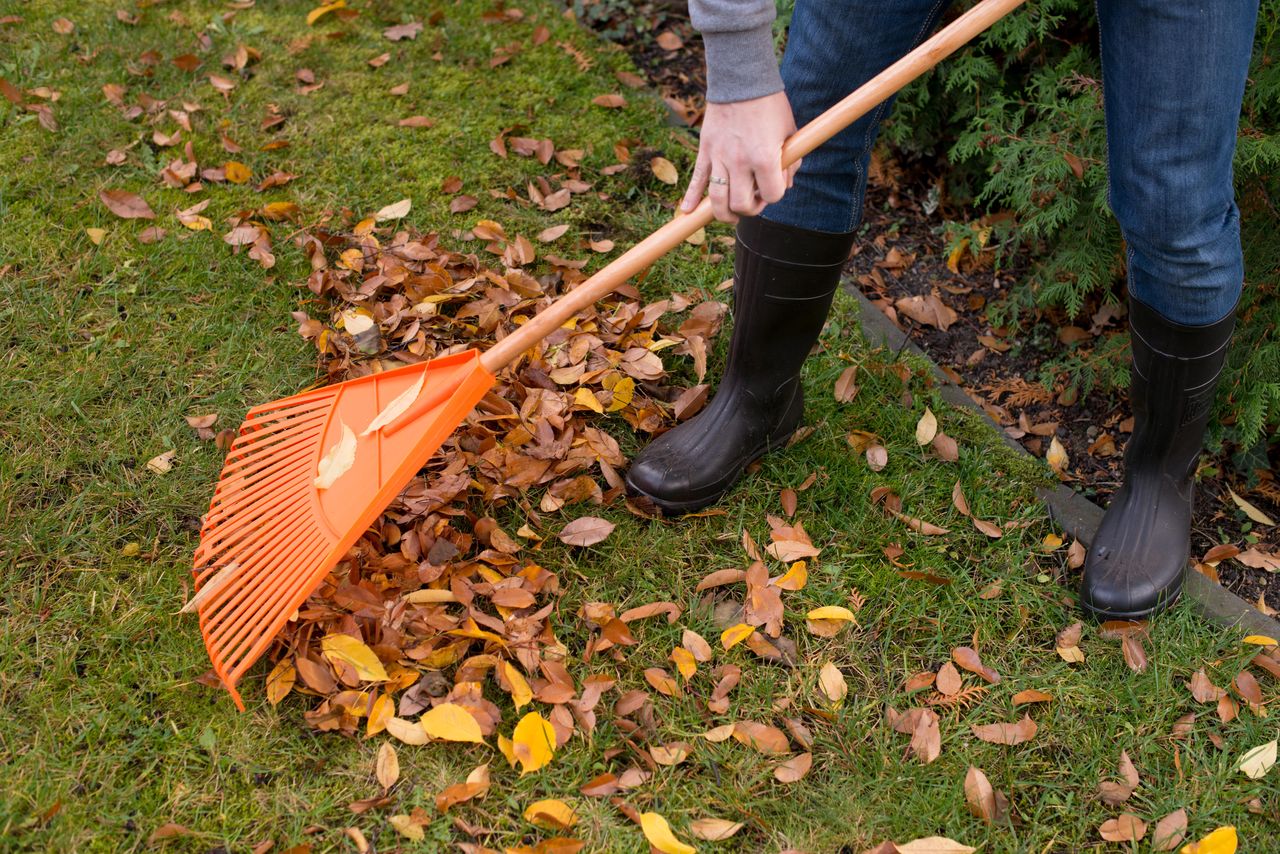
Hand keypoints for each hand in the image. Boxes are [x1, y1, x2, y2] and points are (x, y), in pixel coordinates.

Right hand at [681, 91, 799, 222]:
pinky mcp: (705, 150)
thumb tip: (785, 183)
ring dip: (724, 213)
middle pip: (742, 205)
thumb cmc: (770, 104)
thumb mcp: (789, 132)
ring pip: (717, 200)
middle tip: (755, 198)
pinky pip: (696, 179)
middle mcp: (740, 162)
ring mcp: (720, 157)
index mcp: (764, 157)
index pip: (772, 195)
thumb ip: (790, 161)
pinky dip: (690, 197)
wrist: (741, 79)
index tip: (776, 182)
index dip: (776, 193)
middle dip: (751, 208)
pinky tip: (687, 211)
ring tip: (730, 214)